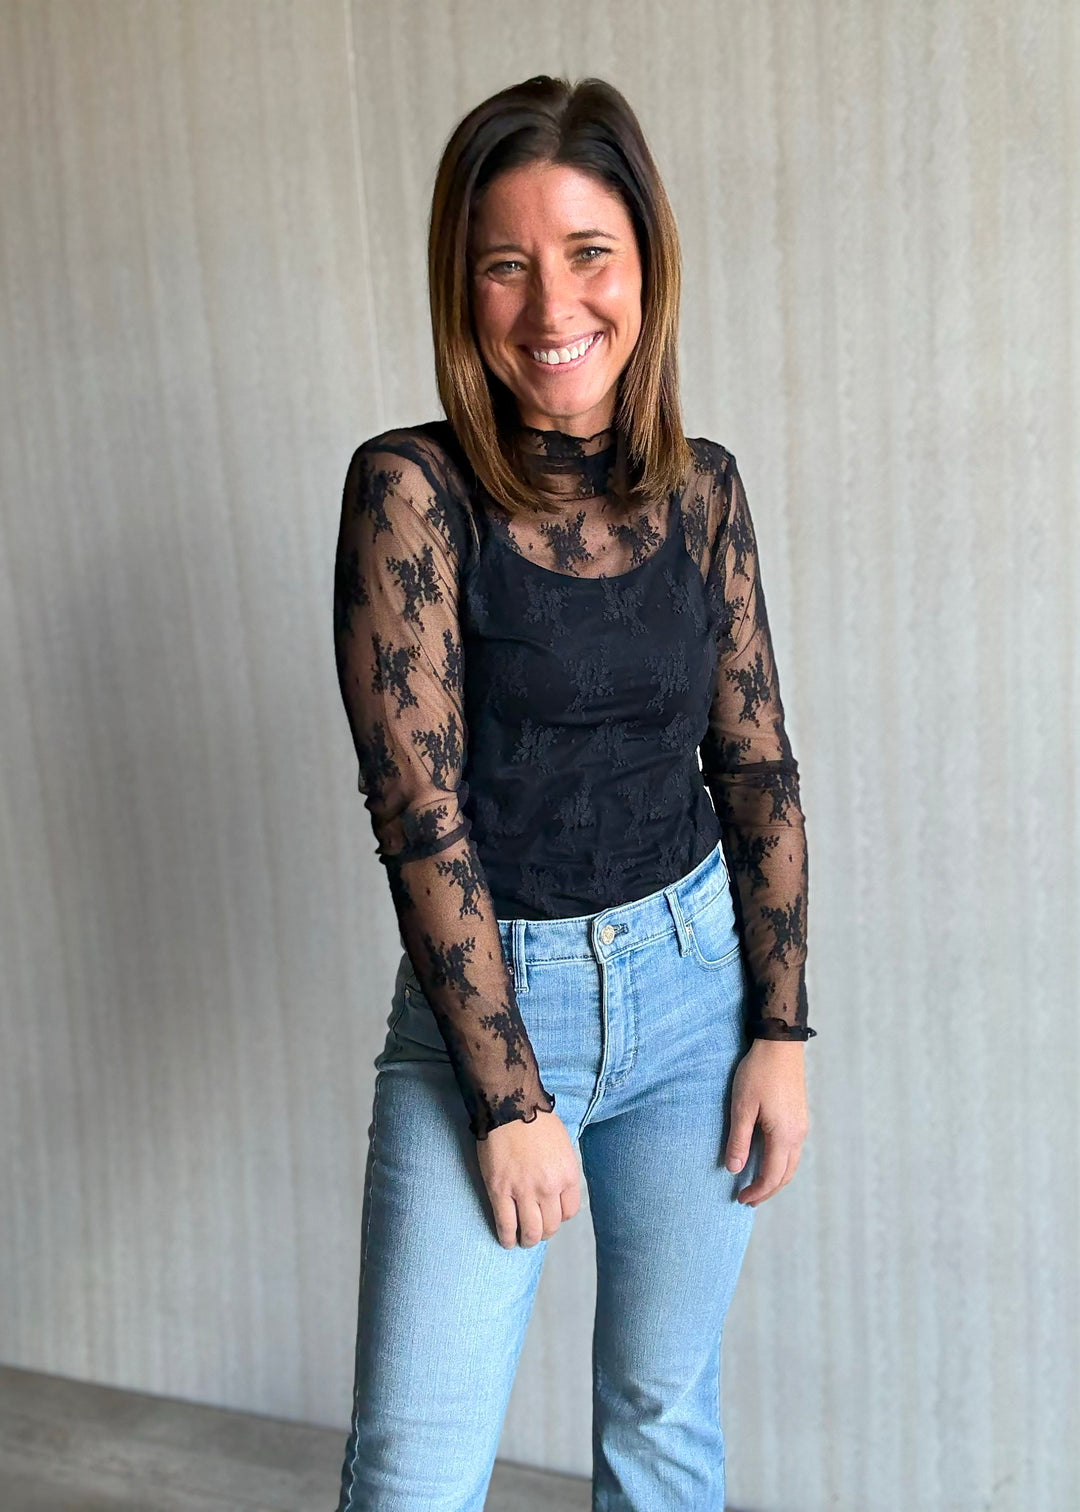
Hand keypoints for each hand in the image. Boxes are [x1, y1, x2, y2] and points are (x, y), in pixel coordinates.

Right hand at [477, 1109, 580, 1247]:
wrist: (510, 1105)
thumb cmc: (536, 1119)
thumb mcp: (562, 1144)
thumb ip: (561, 1169)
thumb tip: (557, 1188)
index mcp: (567, 1174)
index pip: (570, 1211)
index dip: (560, 1216)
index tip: (551, 1214)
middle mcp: (549, 1187)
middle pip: (551, 1225)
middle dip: (544, 1231)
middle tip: (536, 1229)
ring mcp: (524, 1191)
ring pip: (531, 1231)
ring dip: (528, 1239)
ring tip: (522, 1239)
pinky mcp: (500, 1191)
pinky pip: (506, 1224)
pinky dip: (506, 1237)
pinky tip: (506, 1240)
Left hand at [725, 1040, 808, 1205]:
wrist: (780, 1044)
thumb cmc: (758, 1072)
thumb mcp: (742, 1106)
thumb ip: (739, 1140)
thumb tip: (734, 1169)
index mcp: (783, 1135)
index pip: (772, 1176)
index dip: (757, 1191)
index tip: (741, 1199)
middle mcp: (797, 1134)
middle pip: (785, 1174)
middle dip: (768, 1190)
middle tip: (748, 1199)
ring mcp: (801, 1125)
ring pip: (791, 1163)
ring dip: (775, 1177)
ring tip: (757, 1183)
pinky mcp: (800, 1116)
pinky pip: (793, 1149)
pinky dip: (781, 1163)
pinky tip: (767, 1159)